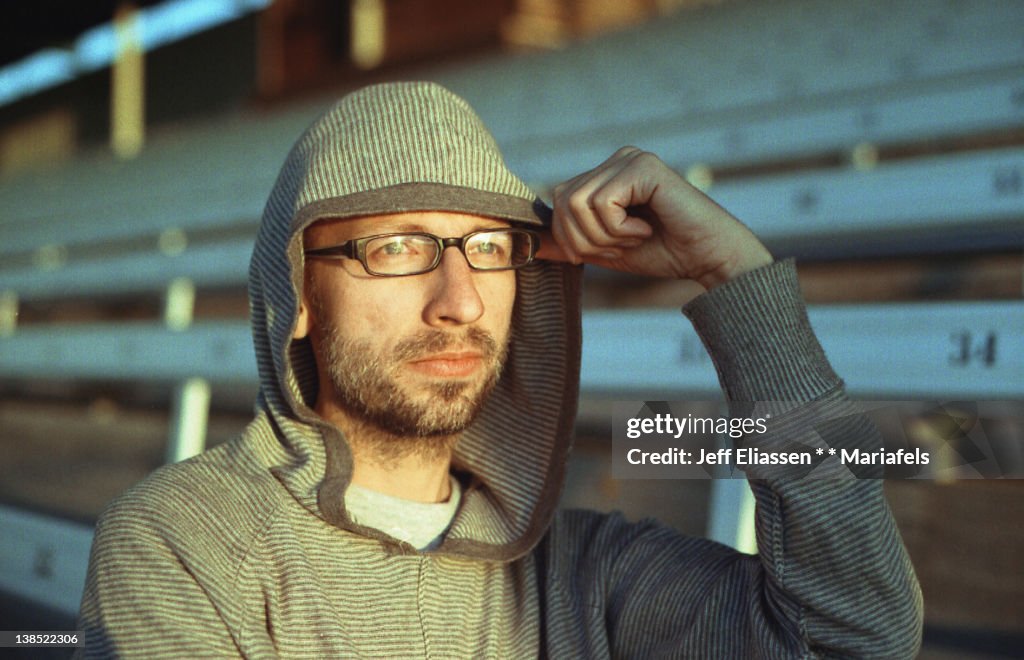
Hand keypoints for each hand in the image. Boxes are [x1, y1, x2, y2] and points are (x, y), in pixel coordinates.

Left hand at [537, 147, 772, 289]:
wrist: (707, 259)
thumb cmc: (664, 253)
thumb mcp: (605, 250)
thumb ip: (570, 243)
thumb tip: (529, 244)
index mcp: (606, 175)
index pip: (558, 202)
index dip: (571, 238)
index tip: (608, 250)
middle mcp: (617, 159)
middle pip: (562, 201)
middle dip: (586, 239)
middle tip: (624, 245)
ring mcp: (630, 158)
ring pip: (577, 203)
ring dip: (604, 236)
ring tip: (636, 236)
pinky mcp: (643, 166)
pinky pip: (601, 202)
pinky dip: (620, 229)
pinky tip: (647, 228)